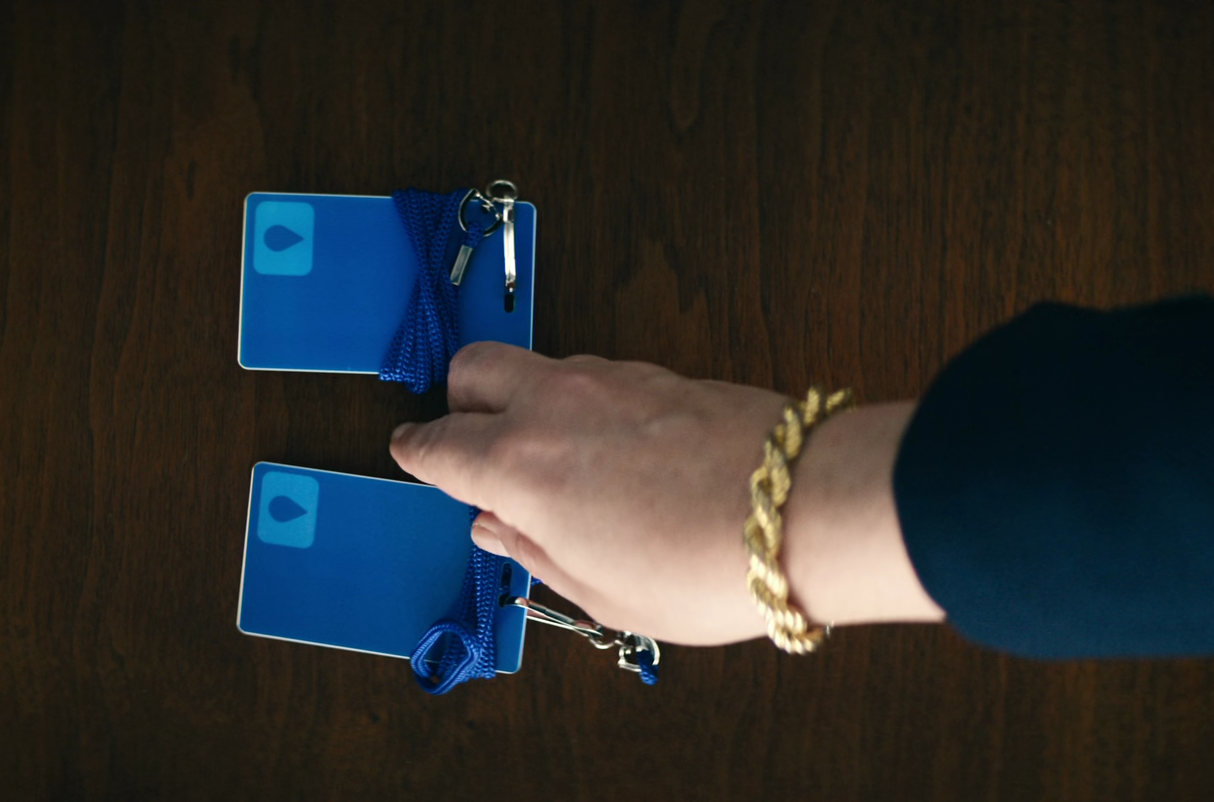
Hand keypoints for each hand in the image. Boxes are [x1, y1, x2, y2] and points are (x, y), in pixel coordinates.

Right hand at [390, 342, 943, 645]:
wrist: (804, 508)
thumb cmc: (700, 567)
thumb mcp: (599, 591)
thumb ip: (532, 551)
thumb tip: (491, 526)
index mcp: (518, 465)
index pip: (436, 444)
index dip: (415, 455)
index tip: (409, 458)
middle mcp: (554, 405)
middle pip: (474, 369)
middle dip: (461, 403)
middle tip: (478, 452)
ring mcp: (611, 378)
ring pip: (539, 367)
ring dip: (528, 402)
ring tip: (560, 466)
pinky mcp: (663, 373)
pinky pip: (596, 377)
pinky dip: (584, 405)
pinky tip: (616, 455)